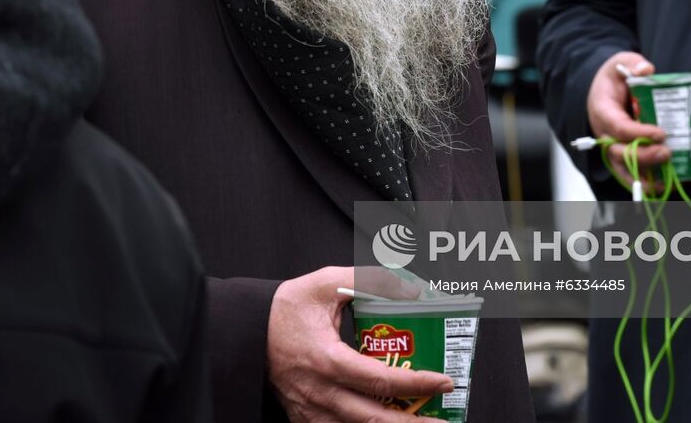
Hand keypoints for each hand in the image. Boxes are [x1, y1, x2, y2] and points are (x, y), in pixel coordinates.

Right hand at [267, 267, 453, 422]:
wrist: (246, 330)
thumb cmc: (285, 309)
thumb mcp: (326, 283)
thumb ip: (369, 281)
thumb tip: (409, 287)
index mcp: (327, 360)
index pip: (380, 380)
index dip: (417, 383)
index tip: (443, 379)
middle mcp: (321, 393)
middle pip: (375, 419)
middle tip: (443, 419)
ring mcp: (312, 411)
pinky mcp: (306, 419)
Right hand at [586, 52, 670, 187]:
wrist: (603, 89)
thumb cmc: (613, 78)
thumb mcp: (620, 63)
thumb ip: (632, 64)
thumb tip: (646, 69)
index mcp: (602, 111)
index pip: (619, 127)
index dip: (639, 133)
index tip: (661, 132)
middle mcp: (604, 134)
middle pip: (620, 152)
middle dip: (644, 156)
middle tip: (667, 152)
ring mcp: (611, 146)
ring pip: (623, 168)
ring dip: (644, 176)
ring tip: (667, 180)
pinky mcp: (621, 154)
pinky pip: (629, 174)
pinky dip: (644, 183)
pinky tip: (664, 186)